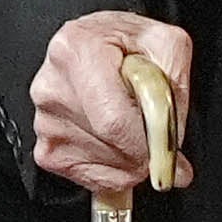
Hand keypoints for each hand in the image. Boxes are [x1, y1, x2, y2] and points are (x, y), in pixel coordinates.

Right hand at [29, 10, 195, 194]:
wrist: (94, 45)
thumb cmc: (125, 44)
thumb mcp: (165, 43)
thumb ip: (176, 84)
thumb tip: (169, 142)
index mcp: (78, 51)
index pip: (113, 120)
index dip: (146, 141)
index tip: (165, 146)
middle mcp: (53, 87)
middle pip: (110, 145)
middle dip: (144, 149)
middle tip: (154, 129)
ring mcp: (45, 121)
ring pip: (105, 165)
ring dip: (131, 159)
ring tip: (130, 124)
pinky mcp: (47, 149)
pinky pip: (93, 178)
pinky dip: (116, 171)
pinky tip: (117, 142)